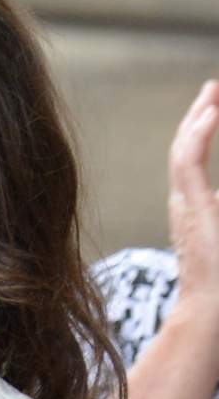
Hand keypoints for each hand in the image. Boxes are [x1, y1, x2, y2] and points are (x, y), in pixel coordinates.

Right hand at [167, 80, 218, 304]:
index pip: (197, 160)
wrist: (217, 309)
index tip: (217, 109)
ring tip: (213, 92)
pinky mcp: (188, 207)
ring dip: (199, 118)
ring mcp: (184, 204)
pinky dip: (198, 135)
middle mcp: (186, 203)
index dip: (205, 130)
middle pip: (186, 147)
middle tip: (213, 88)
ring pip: (184, 149)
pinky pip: (187, 161)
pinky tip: (211, 113)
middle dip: (201, 115)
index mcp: (199, 209)